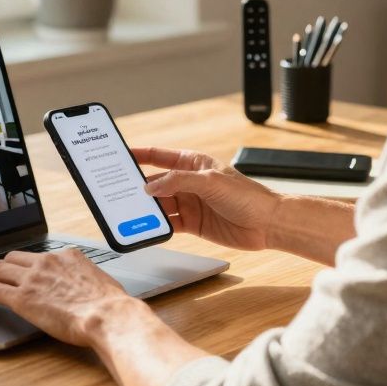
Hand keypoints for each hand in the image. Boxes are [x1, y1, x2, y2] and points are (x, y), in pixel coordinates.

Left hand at [0, 249, 139, 346]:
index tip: (22, 274)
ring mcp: (33, 278)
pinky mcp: (22, 298)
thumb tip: (87, 288)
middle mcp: (47, 262)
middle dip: (2, 269)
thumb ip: (86, 279)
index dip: (25, 266)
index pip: (38, 255)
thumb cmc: (110, 304)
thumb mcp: (100, 280)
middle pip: (13, 258)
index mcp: (67, 256)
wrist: (107, 315)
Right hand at [133, 147, 283, 251]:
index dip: (140, 155)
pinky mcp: (193, 224)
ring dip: (147, 210)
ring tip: (130, 213)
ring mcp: (191, 203)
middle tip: (118, 192)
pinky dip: (158, 227)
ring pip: (160, 205)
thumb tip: (151, 186)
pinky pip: (169, 224)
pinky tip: (148, 229)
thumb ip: (178, 182)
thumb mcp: (209, 182)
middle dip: (139, 187)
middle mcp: (189, 182)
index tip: (120, 156)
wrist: (268, 224)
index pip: (160, 156)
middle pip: (156, 183)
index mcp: (193, 163)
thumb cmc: (247, 195)